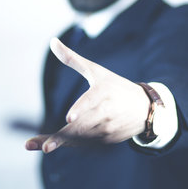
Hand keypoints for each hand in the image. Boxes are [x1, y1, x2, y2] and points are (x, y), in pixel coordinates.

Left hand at [25, 37, 149, 152]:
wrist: (145, 108)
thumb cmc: (116, 86)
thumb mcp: (96, 70)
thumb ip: (72, 59)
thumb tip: (52, 41)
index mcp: (105, 91)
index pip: (91, 101)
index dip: (81, 109)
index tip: (69, 117)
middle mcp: (108, 112)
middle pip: (83, 126)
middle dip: (64, 136)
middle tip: (46, 147)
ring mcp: (109, 128)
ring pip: (83, 138)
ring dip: (63, 142)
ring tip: (42, 146)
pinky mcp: (108, 140)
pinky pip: (87, 143)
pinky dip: (72, 144)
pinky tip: (56, 144)